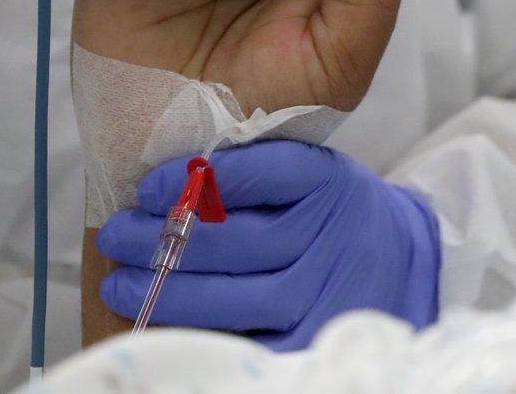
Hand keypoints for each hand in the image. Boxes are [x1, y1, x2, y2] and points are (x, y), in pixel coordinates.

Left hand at [96, 141, 440, 348]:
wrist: (398, 262)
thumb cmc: (325, 213)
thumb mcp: (303, 174)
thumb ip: (249, 170)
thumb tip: (160, 186)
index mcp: (328, 181)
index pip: (259, 173)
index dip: (193, 181)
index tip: (146, 190)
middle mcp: (337, 235)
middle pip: (242, 240)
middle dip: (165, 240)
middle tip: (117, 237)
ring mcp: (331, 294)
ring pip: (241, 300)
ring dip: (169, 292)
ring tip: (122, 285)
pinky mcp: (317, 342)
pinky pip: (250, 346)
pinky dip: (199, 338)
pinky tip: (160, 327)